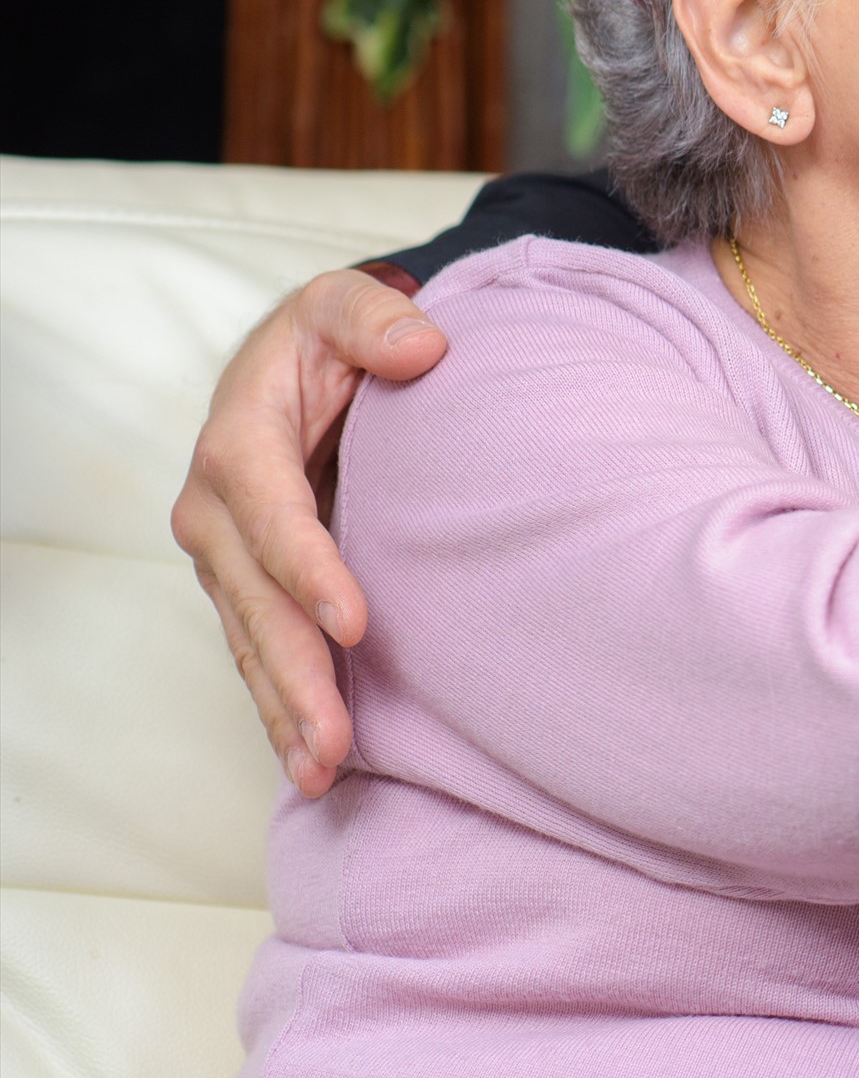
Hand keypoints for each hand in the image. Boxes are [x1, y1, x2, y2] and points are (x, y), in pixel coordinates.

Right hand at [171, 271, 445, 794]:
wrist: (296, 366)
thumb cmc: (325, 338)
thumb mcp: (344, 304)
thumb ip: (377, 318)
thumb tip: (423, 349)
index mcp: (238, 443)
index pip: (271, 517)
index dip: (308, 571)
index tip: (355, 623)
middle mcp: (216, 511)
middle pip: (255, 603)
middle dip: (293, 675)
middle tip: (333, 743)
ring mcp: (228, 558)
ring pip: (252, 644)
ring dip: (284, 710)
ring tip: (321, 773)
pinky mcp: (249, 588)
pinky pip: (260, 655)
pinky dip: (282, 708)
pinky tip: (311, 763)